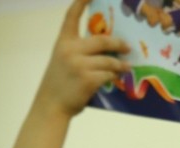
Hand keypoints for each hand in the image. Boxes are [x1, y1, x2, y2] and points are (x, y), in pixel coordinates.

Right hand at [33, 0, 129, 120]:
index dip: (81, 2)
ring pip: (109, 60)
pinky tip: (118, 78)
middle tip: (128, 47)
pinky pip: (109, 74)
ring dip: (120, 64)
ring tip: (127, 67)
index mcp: (63, 42)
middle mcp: (70, 49)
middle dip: (118, 43)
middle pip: (102, 39)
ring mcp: (79, 64)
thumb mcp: (64, 61)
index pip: (72, 16)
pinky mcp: (88, 78)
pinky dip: (114, 76)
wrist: (51, 105)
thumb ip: (80, 52)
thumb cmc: (60, 84)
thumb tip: (108, 50)